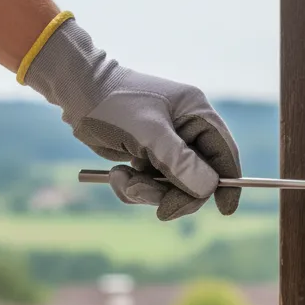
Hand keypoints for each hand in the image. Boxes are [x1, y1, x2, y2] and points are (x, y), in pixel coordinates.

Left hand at [24, 19, 240, 219]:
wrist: (77, 94)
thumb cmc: (113, 104)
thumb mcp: (147, 133)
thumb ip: (178, 161)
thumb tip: (208, 187)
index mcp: (196, 114)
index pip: (224, 153)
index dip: (227, 183)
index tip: (225, 210)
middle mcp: (186, 131)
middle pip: (198, 179)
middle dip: (173, 195)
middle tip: (156, 208)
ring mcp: (167, 146)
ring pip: (171, 188)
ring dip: (146, 192)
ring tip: (122, 179)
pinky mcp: (148, 158)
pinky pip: (151, 188)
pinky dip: (133, 188)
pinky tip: (116, 174)